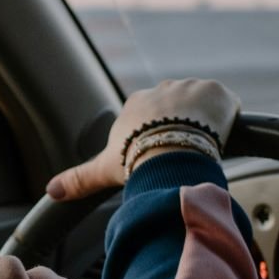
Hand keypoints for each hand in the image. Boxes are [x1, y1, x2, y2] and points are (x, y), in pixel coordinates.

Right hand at [45, 78, 240, 200]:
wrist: (170, 151)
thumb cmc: (135, 159)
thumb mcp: (103, 170)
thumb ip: (78, 179)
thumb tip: (50, 190)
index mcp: (136, 104)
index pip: (151, 117)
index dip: (158, 136)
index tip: (160, 153)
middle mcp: (162, 89)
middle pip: (178, 108)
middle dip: (182, 128)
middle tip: (183, 153)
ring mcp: (190, 87)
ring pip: (202, 105)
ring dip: (205, 123)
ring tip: (203, 147)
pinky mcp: (216, 91)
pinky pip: (226, 103)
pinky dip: (228, 118)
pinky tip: (223, 136)